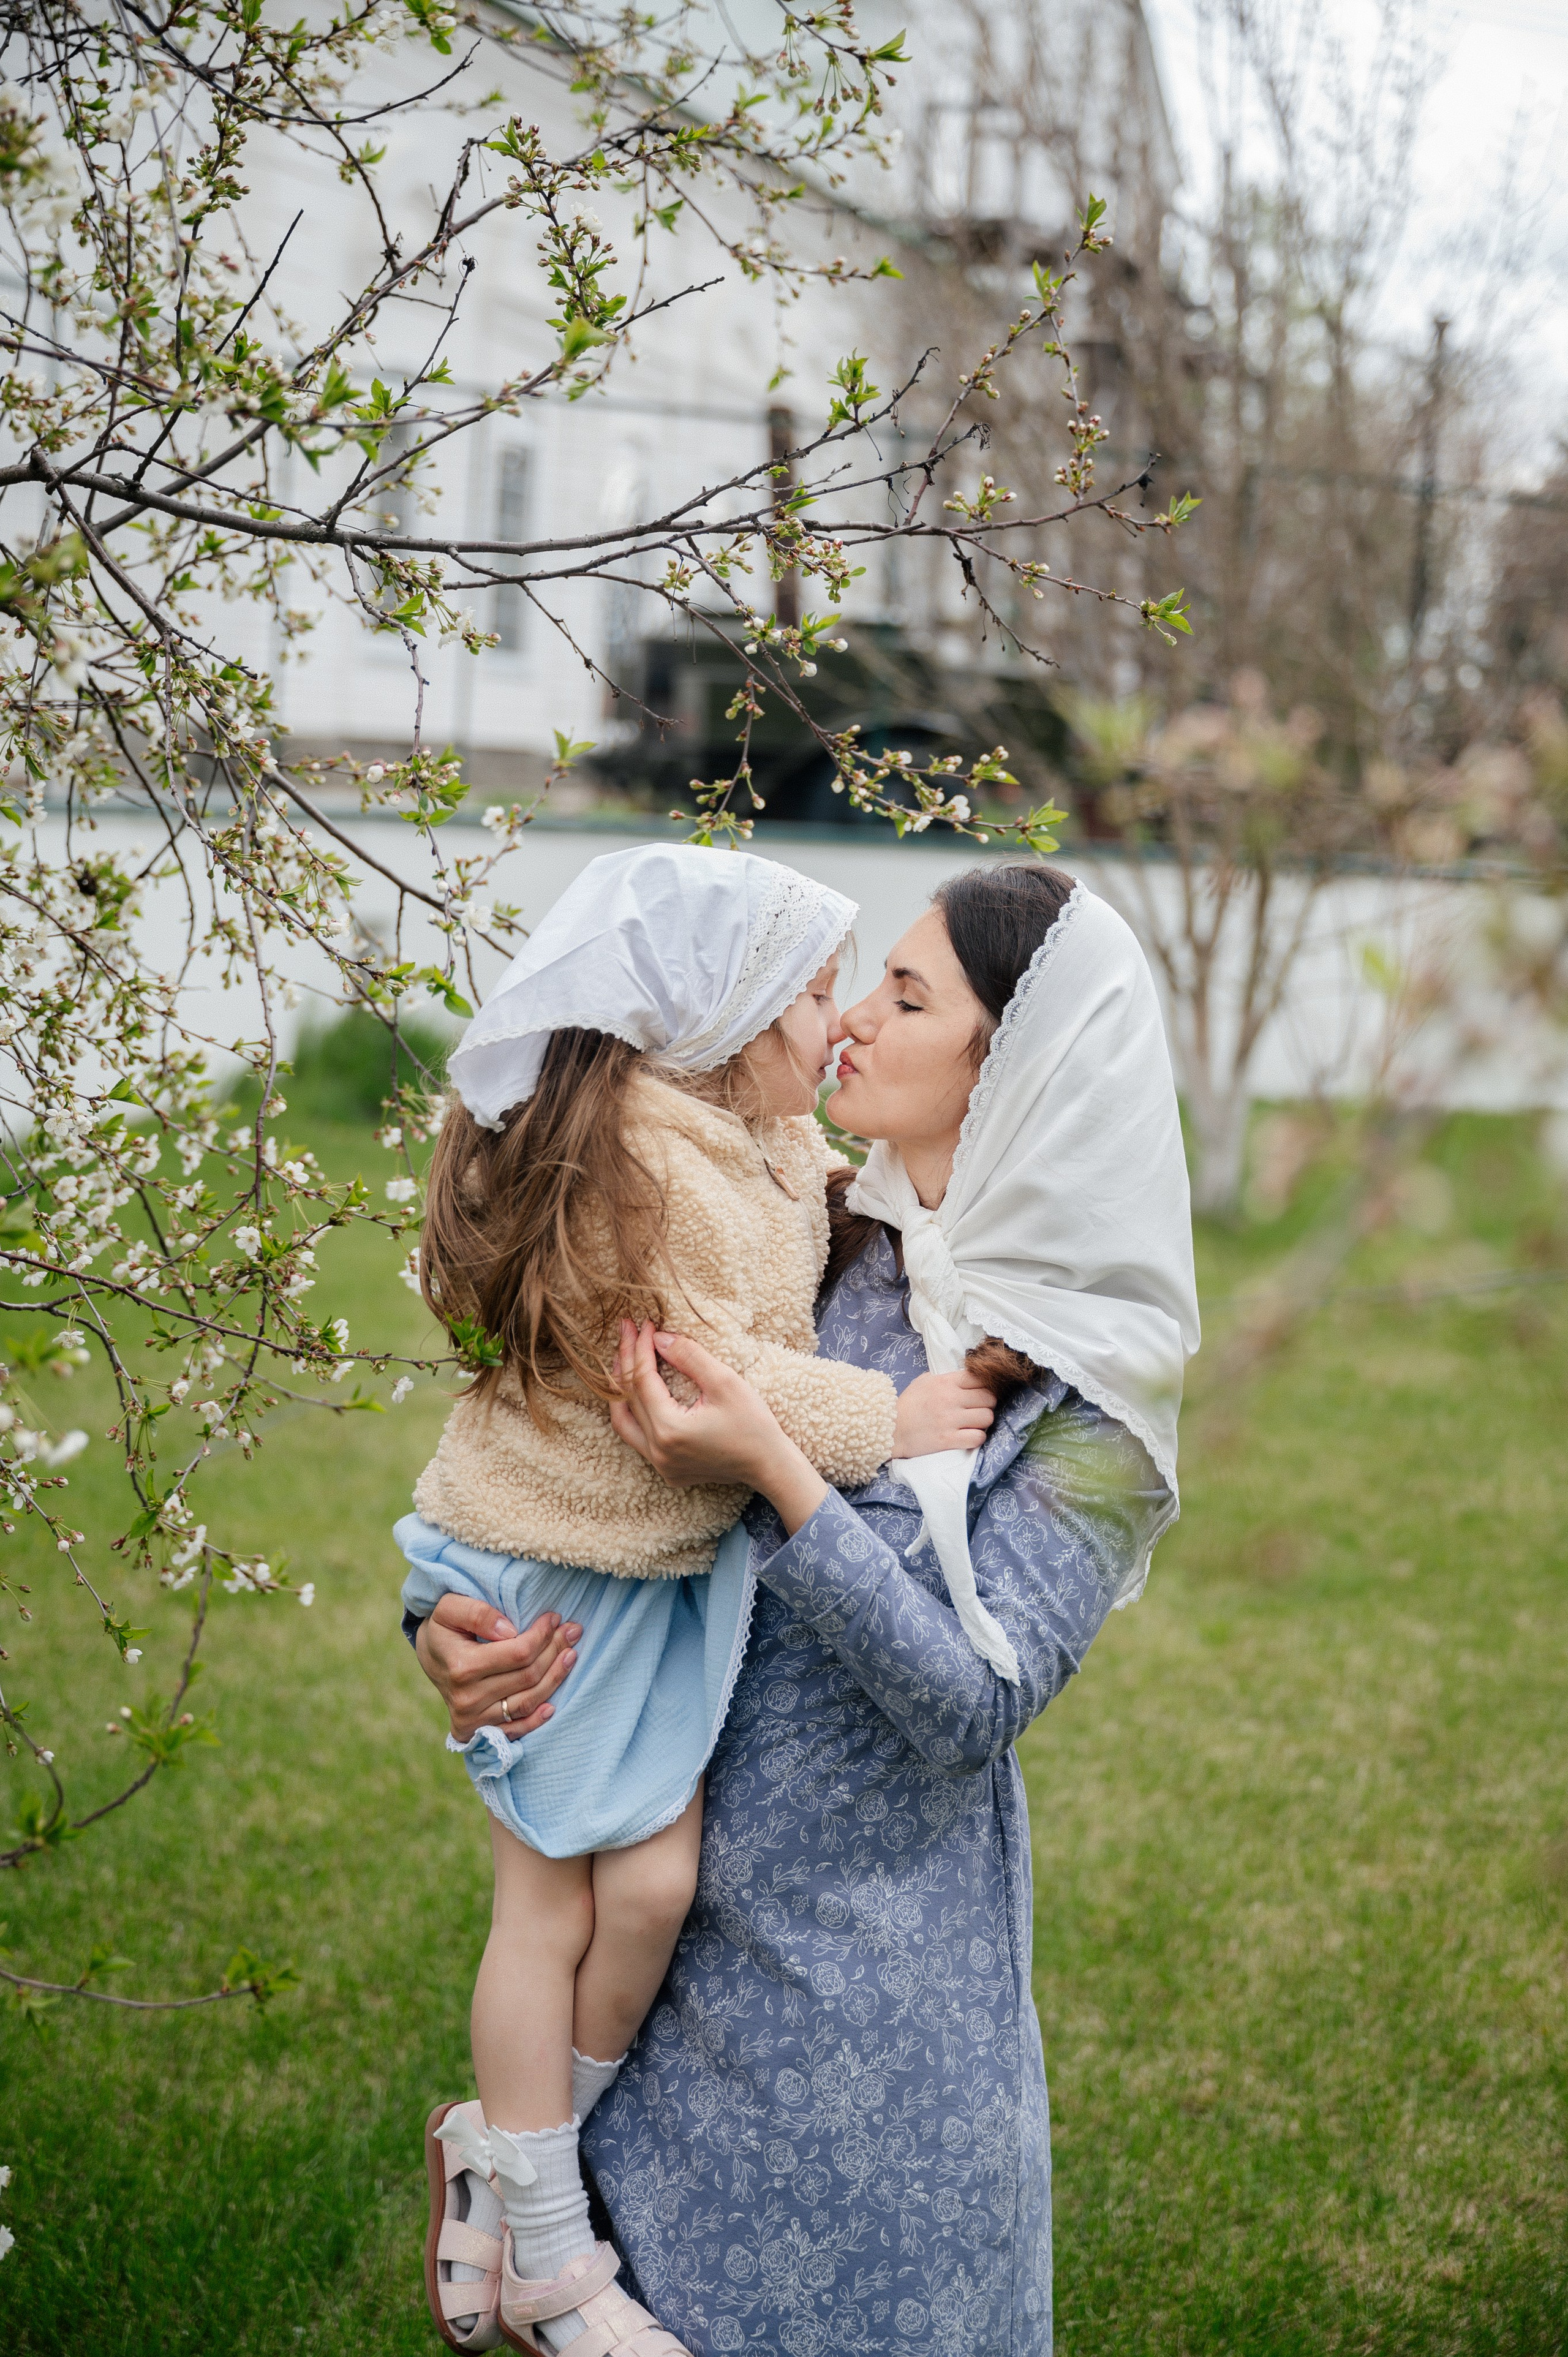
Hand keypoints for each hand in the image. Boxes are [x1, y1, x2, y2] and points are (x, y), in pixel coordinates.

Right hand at [413, 1591, 580, 1742]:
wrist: (428, 1655)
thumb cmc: (444, 1628)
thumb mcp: (449, 1608)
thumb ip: (477, 1613)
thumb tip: (509, 1630)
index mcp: (462, 1667)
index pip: (518, 1653)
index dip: (542, 1635)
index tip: (554, 1618)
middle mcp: (466, 1699)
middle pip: (528, 1676)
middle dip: (555, 1650)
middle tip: (572, 1631)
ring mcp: (472, 1719)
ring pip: (527, 1701)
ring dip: (555, 1678)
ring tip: (571, 1655)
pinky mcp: (475, 1731)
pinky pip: (514, 1729)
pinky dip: (537, 1719)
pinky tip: (554, 1704)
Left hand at [609, 1320, 827, 1534]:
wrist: (770, 1466)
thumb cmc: (754, 1424)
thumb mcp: (725, 1382)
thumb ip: (689, 1356)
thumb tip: (658, 1338)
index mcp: (669, 1429)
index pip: (643, 1379)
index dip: (641, 1347)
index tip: (644, 1323)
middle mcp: (658, 1451)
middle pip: (629, 1398)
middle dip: (626, 1360)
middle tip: (626, 1330)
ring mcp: (661, 1465)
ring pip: (624, 1422)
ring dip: (620, 1389)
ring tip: (622, 1359)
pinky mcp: (667, 1471)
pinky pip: (638, 1438)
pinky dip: (633, 1412)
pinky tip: (637, 1394)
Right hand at [893, 1369, 996, 1457]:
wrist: (890, 1429)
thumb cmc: (907, 1405)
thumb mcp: (923, 1382)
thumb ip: (946, 1378)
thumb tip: (965, 1378)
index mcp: (945, 1382)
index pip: (980, 1378)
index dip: (985, 1385)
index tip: (980, 1393)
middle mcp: (950, 1399)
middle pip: (989, 1398)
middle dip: (987, 1404)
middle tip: (979, 1409)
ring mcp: (950, 1420)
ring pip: (987, 1417)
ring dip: (984, 1422)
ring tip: (974, 1424)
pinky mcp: (948, 1440)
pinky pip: (978, 1438)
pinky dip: (978, 1438)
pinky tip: (970, 1436)